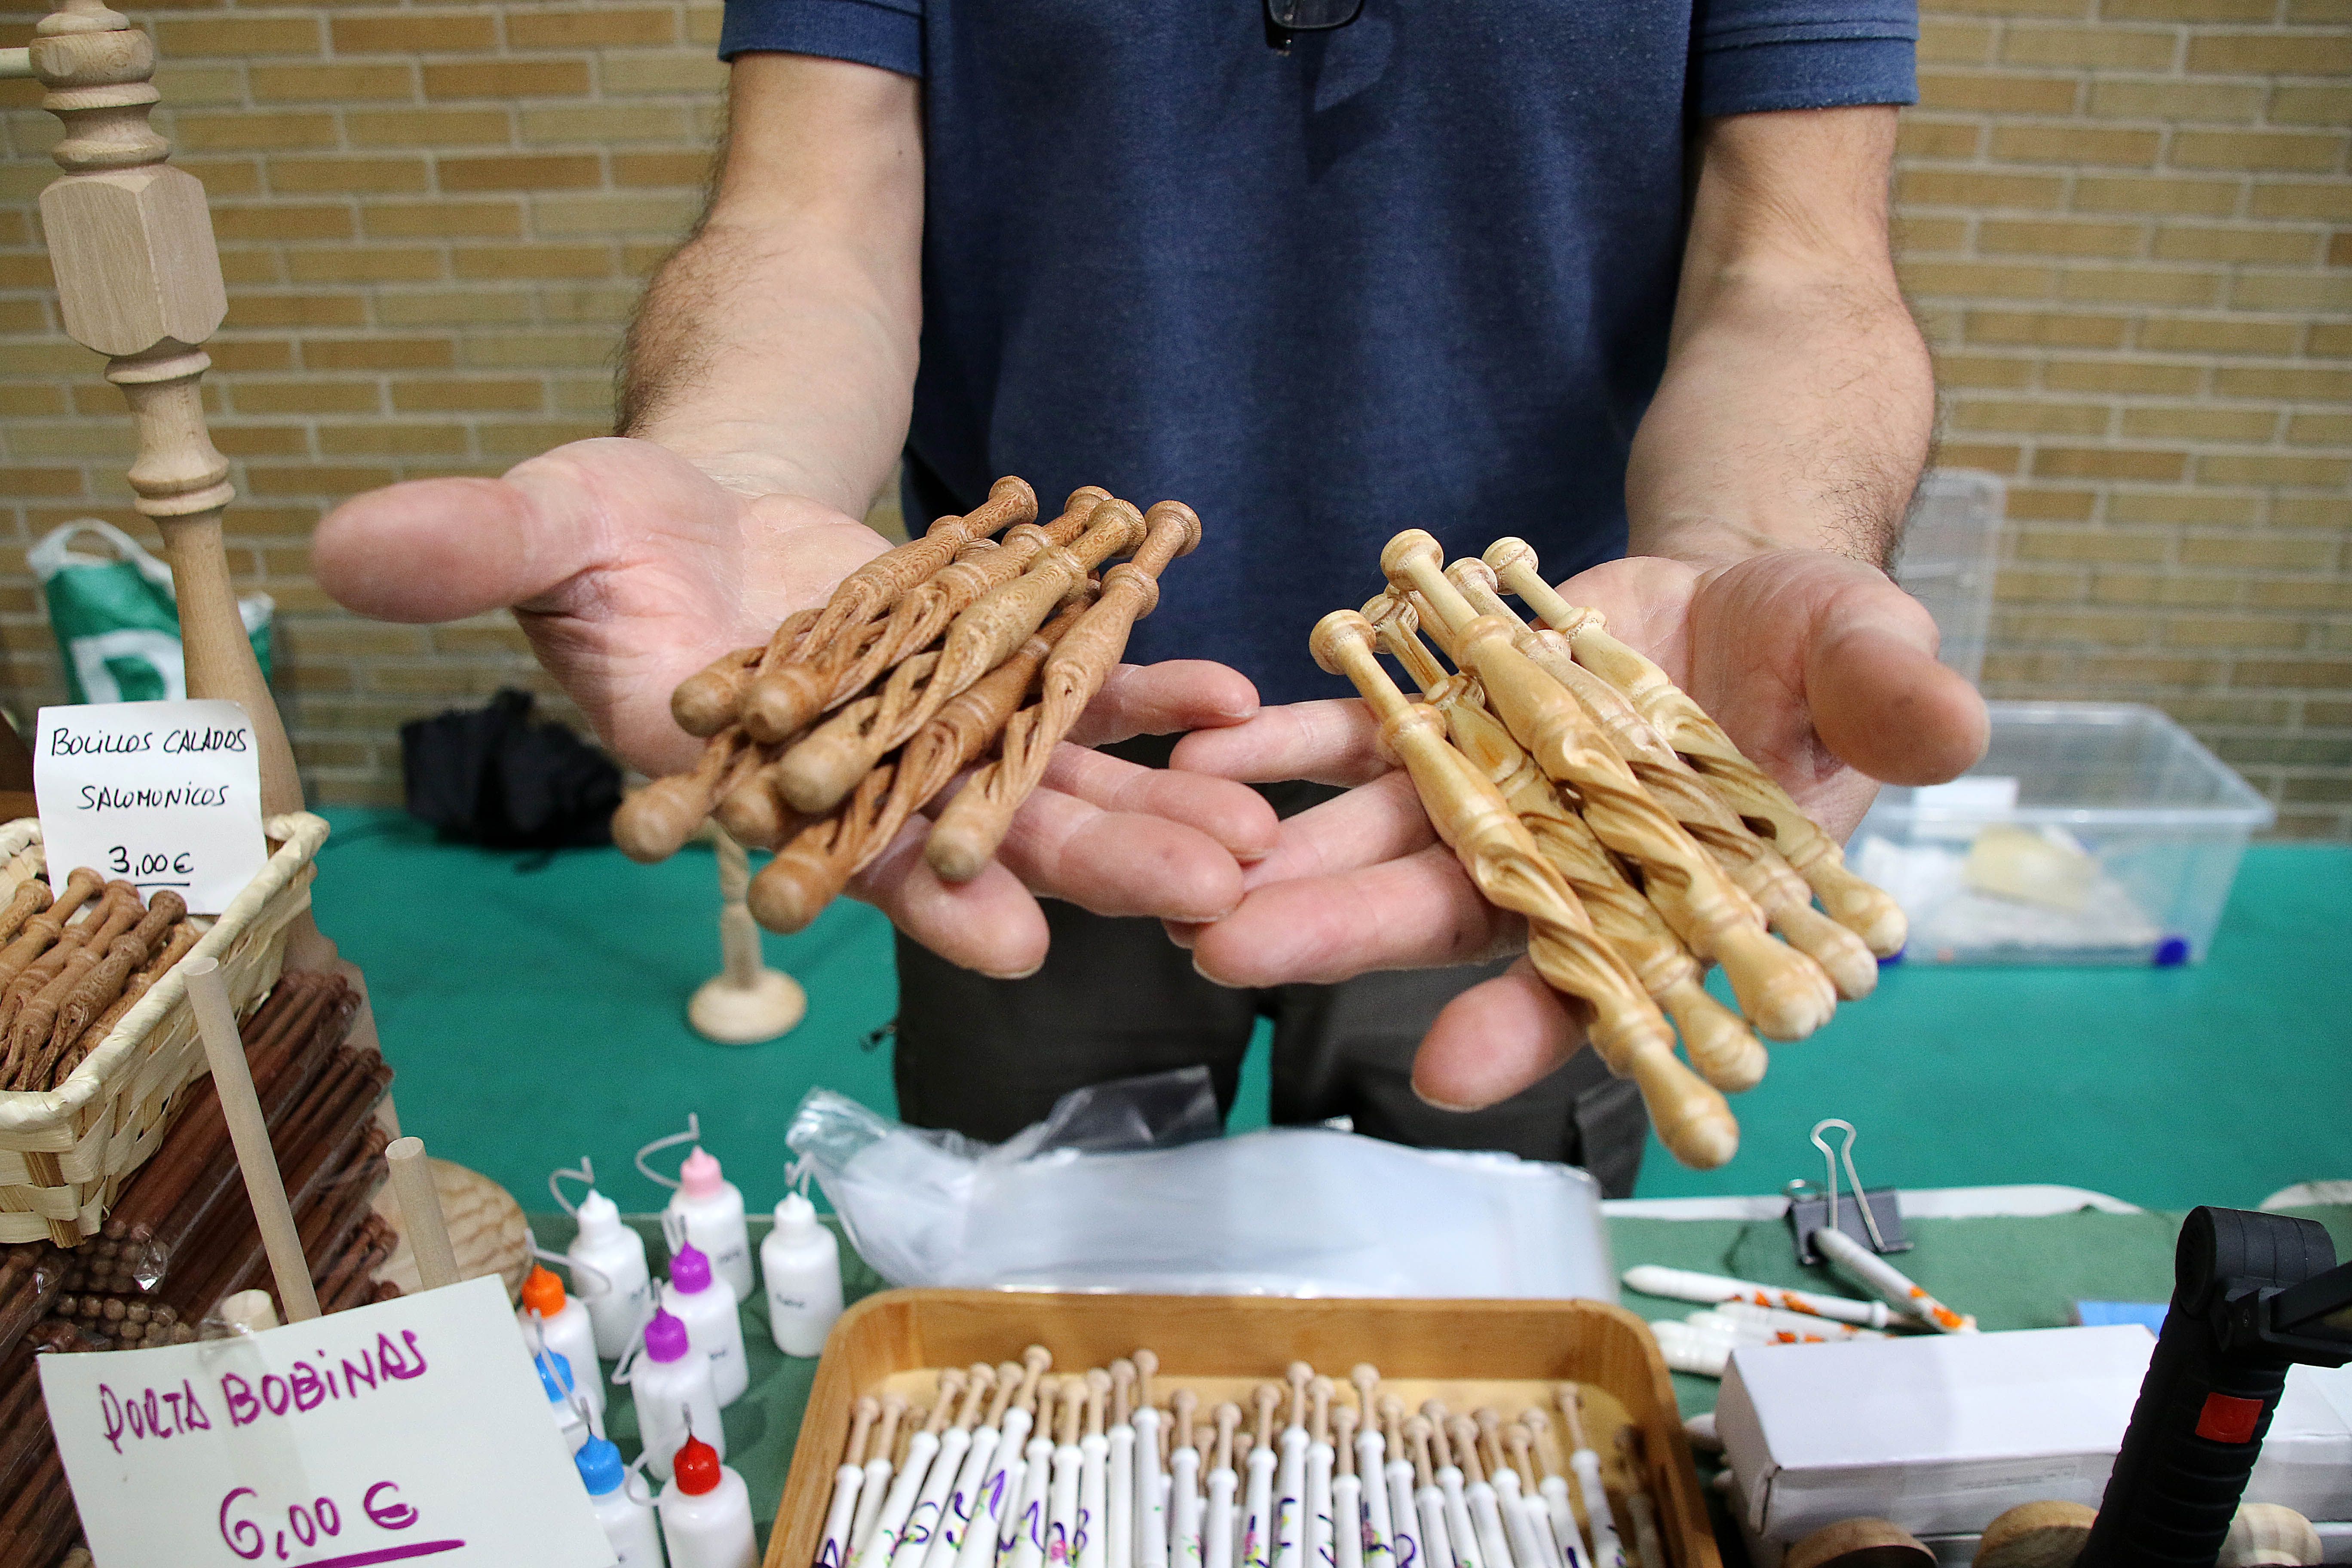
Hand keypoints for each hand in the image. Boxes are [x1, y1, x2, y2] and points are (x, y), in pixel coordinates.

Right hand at [313, 437, 1277, 976]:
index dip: (918, 900)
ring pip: (1050, 777)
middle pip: (979, 834)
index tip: (1012, 948)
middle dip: (1090, 869)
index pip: (837, 854)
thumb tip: (340, 546)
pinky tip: (1226, 701)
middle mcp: (855, 775)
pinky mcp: (983, 658)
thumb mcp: (540, 523)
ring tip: (1257, 837)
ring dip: (1153, 807)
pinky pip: (1077, 683)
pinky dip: (1147, 690)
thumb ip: (468, 549)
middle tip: (1211, 905)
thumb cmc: (605, 533)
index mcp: (751, 781)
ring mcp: (930, 722)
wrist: (693, 505)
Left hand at [1166, 546, 1987, 1109]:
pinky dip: (1283, 743)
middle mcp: (1564, 866)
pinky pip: (1352, 735)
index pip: (1601, 980)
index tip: (1442, 1073)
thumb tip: (1953, 731)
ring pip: (1377, 837)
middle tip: (1229, 957)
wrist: (1736, 587)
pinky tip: (1206, 754)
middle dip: (1341, 937)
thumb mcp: (1867, 653)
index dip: (1530, 1025)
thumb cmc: (1821, 645)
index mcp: (1672, 895)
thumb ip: (1891, 697)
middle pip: (1450, 915)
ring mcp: (1492, 792)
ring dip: (1281, 858)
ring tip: (1178, 878)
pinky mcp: (1445, 717)